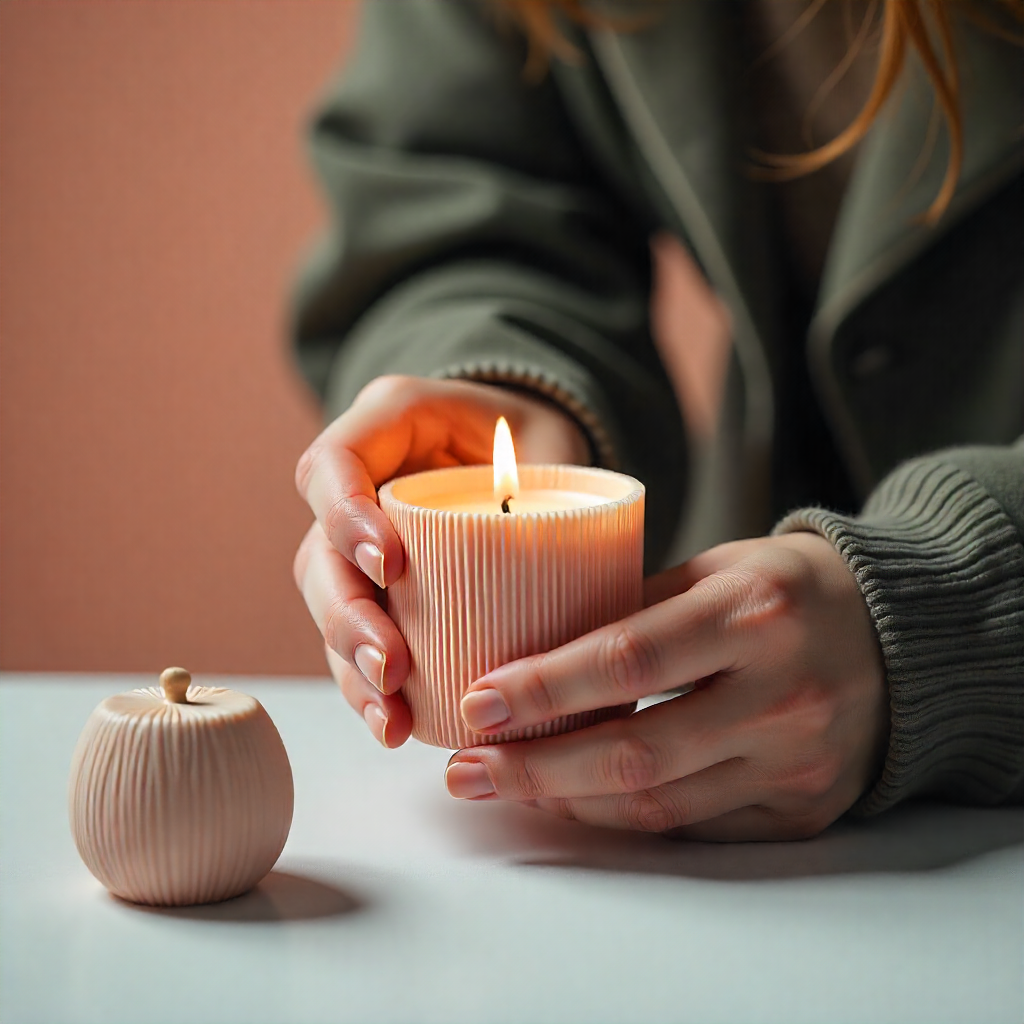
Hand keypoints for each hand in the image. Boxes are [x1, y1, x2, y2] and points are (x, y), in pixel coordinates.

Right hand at [293, 374, 590, 746]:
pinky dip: (369, 687)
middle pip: (319, 552)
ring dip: (353, 668)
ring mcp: (359, 543)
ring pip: (328, 606)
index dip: (345, 514)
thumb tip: (580, 567)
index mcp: (390, 425)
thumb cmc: (540, 444)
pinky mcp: (376, 591)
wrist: (533, 457)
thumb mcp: (552, 442)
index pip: (334, 462)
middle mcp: (359, 486)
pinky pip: (353, 642)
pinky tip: (396, 726)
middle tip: (391, 666)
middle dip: (347, 615)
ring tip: (392, 718)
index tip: (391, 564)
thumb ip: (555, 484)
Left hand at [445, 532, 887, 840]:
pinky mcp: (802, 808)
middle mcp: (782, 695)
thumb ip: (633, 603)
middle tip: (466, 770)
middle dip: (535, 769)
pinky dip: (625, 816)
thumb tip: (536, 645)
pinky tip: (575, 799)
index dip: (545, 687)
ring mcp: (796, 762)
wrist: (900, 637)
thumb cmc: (790, 588)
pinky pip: (695, 827)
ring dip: (567, 800)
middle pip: (634, 753)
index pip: (629, 658)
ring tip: (505, 783)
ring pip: (658, 804)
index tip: (476, 703)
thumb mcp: (718, 566)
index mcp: (754, 613)